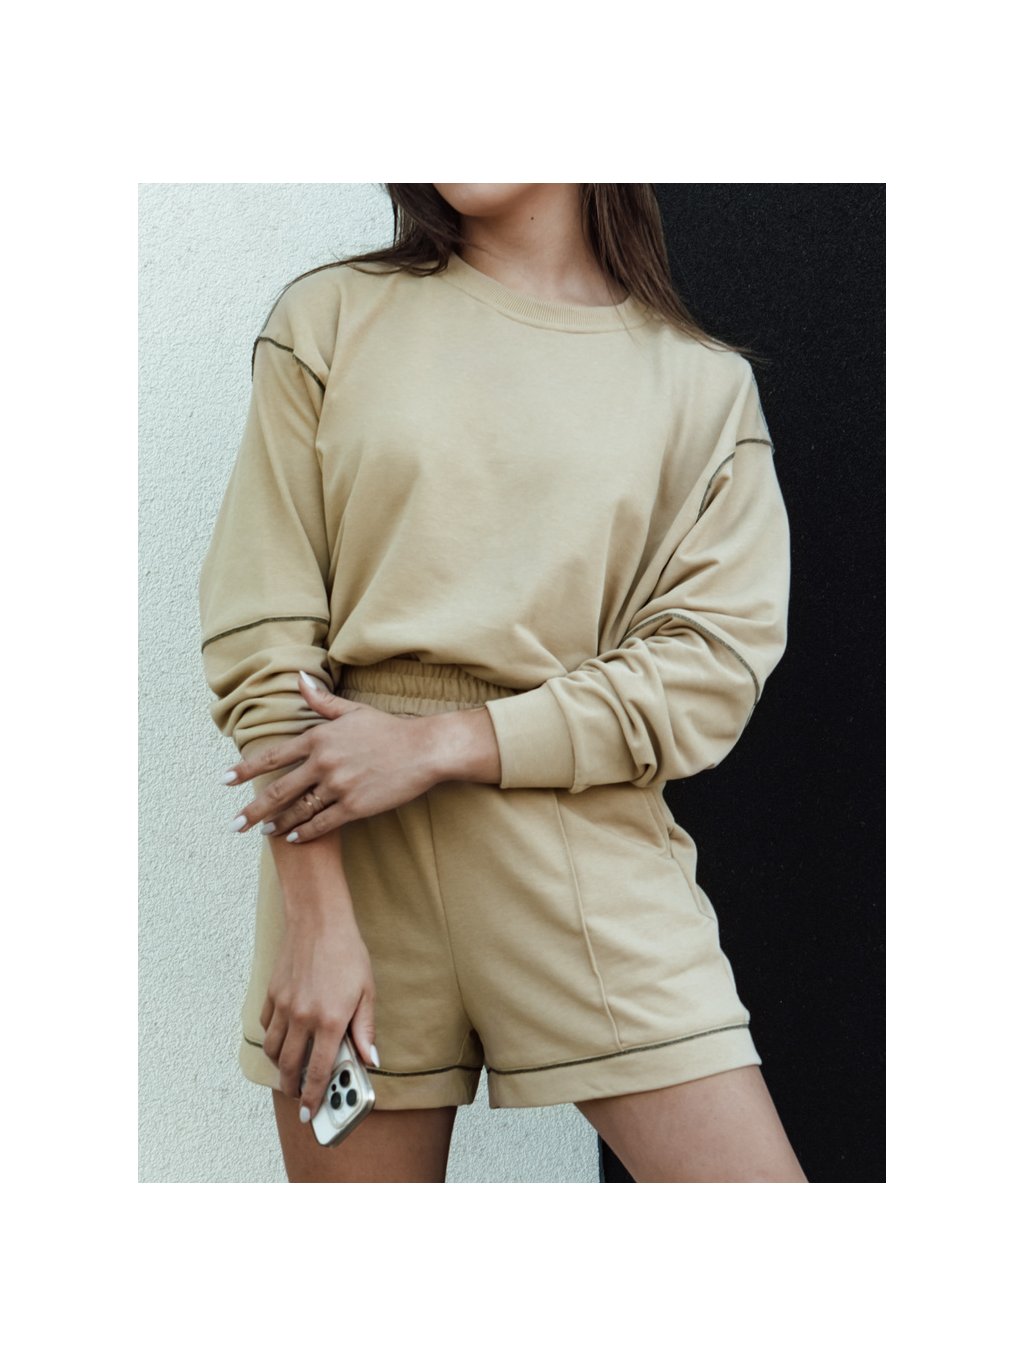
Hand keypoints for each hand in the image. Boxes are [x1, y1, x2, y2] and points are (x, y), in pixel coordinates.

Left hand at [225, 671, 442, 842]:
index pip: (273, 756)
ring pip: (298, 810)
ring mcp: (338, 786)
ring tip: (263, 832)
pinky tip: (293, 838)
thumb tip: (298, 678)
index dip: (246, 770)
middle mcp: (323, 763)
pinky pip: (322, 823)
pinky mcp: (355, 806)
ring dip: (278, 823)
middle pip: (278, 790)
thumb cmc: (388, 729)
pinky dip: (304, 832)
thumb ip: (321, 701)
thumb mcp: (352, 711)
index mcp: (319, 738)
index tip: (226, 780)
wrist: (422, 749)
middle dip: (253, 810)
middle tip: (235, 823)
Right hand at [259, 906, 376, 1116]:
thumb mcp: (367, 991)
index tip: (311, 1113)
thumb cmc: (347, 953)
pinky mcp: (272, 993)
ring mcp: (284, 1006)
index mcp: (330, 1021)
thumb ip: (365, 1029)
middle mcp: (303, 1018)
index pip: (318, 1072)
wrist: (319, 920)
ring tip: (290, 1071)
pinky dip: (272, 1038)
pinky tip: (283, 1038)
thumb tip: (369, 1060)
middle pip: (290, 1067)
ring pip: (273, 1050)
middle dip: (292, 1089)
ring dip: (280, 1067)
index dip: (313, 1098)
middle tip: (298, 1097)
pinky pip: (266, 1026)